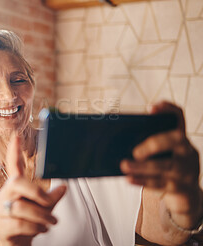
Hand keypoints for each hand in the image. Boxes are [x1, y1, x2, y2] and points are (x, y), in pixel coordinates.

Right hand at [0, 134, 66, 245]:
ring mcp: (2, 210)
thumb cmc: (28, 221)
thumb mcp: (43, 208)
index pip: (13, 165)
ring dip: (42, 216)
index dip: (14, 151)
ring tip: (51, 222)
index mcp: (16, 186)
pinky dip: (35, 228)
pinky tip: (41, 229)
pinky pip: (19, 224)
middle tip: (49, 202)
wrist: (16, 242)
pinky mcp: (2, 225)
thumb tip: (64, 187)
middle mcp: (7, 194)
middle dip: (37, 192)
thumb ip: (51, 197)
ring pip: (21, 207)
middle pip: (17, 182)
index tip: (16, 136)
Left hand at [121, 101, 201, 229]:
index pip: (178, 116)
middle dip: (153, 143)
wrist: (186, 193)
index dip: (166, 109)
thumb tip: (114, 136)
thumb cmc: (165, 167)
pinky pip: (159, 183)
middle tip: (135, 151)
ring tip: (124, 165)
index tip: (150, 108)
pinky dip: (142, 181)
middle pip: (175, 139)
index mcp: (179, 138)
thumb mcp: (160, 153)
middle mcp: (186, 150)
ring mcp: (186, 169)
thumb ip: (144, 143)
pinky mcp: (181, 187)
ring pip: (164, 165)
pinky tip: (128, 178)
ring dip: (141, 166)